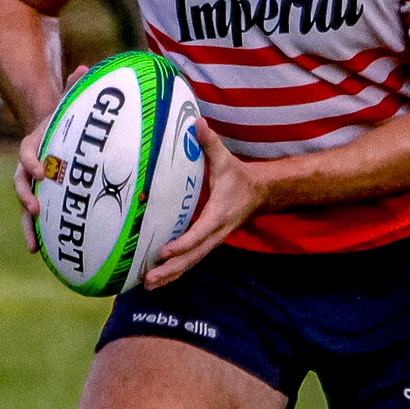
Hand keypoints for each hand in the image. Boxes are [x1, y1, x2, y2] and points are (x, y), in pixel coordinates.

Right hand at [14, 64, 87, 253]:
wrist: (52, 131)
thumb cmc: (65, 118)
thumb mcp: (69, 102)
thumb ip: (75, 87)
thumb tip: (85, 66)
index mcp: (34, 145)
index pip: (26, 154)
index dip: (31, 162)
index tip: (41, 170)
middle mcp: (29, 167)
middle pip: (20, 185)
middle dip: (26, 198)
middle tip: (34, 210)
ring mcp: (33, 184)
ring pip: (26, 207)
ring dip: (28, 226)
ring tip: (33, 246)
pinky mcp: (43, 197)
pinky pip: (39, 218)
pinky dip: (41, 235)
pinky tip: (47, 254)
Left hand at [145, 120, 266, 288]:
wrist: (261, 193)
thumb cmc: (239, 177)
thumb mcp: (227, 160)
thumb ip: (211, 144)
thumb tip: (198, 123)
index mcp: (218, 216)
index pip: (198, 234)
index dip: (181, 245)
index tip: (163, 252)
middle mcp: (215, 233)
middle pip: (192, 257)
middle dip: (170, 269)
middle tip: (148, 278)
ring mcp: (212, 241)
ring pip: (190, 264)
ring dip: (170, 276)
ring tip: (147, 285)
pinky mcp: (207, 243)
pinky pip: (190, 261)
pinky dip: (175, 272)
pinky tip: (158, 279)